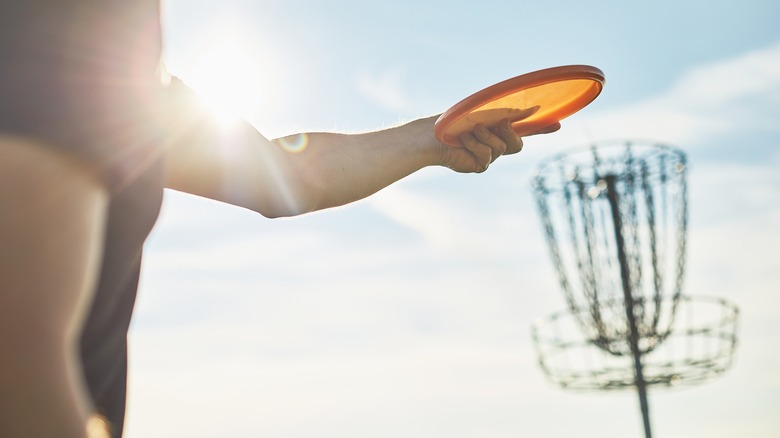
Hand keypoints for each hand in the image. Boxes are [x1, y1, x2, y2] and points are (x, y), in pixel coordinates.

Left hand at [439, 119, 560, 172]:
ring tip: (471, 130)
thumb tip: (534, 107)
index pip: (526, 129)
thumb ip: (509, 112)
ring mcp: (488, 156)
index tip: (558, 124)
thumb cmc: (455, 120)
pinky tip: (464, 142)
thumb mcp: (485, 111)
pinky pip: (488, 156)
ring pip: (503, 149)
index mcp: (498, 127)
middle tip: (500, 123)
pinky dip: (476, 145)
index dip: (542, 128)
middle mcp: (496, 143)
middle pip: (518, 145)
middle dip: (510, 133)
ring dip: (487, 136)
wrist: (433, 135)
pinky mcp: (479, 165)